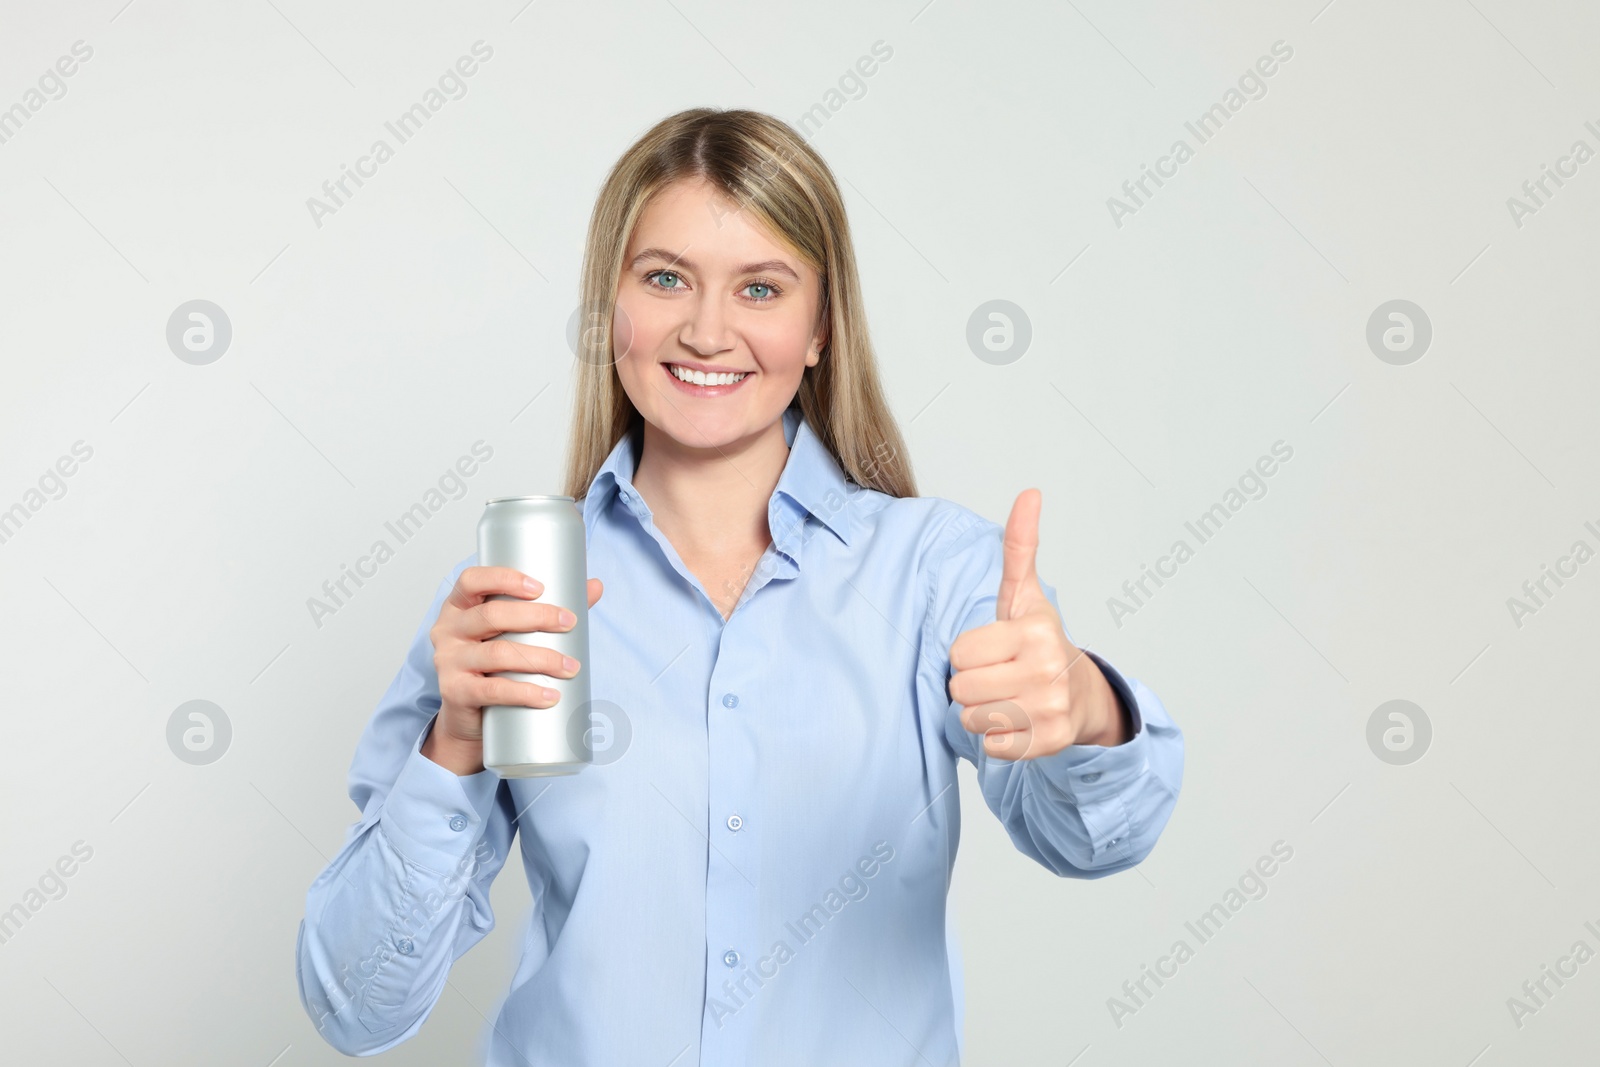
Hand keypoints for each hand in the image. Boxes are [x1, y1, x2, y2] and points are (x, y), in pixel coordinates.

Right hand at [425, 566, 603, 774]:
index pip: (472, 580)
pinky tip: (550, 696)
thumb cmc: (495, 665)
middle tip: (569, 623)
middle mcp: (448, 630)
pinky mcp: (455, 692)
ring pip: (497, 654)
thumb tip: (595, 585)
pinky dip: (525, 693)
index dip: (504, 579)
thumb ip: (552, 607)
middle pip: (491, 615)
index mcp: (459, 606)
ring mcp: (448, 661)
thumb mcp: (515, 632)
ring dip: (541, 658)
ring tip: (570, 667)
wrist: (470, 717)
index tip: (540, 587)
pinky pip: (492, 690)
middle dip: (537, 617)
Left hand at [948, 489, 1124, 759]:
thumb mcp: (1024, 595)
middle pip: (961, 689)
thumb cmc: (1038, 643)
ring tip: (1009, 699)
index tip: (995, 651)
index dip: (969, 654)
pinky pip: (992, 746)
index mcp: (1034, 631)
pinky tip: (1019, 723)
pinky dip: (999, 739)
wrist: (1082, 695)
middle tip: (1000, 677)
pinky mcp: (1049, 743)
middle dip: (972, 685)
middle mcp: (1046, 669)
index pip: (958, 653)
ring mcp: (1050, 708)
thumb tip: (1029, 492)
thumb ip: (1019, 546)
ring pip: (973, 719)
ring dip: (982, 713)